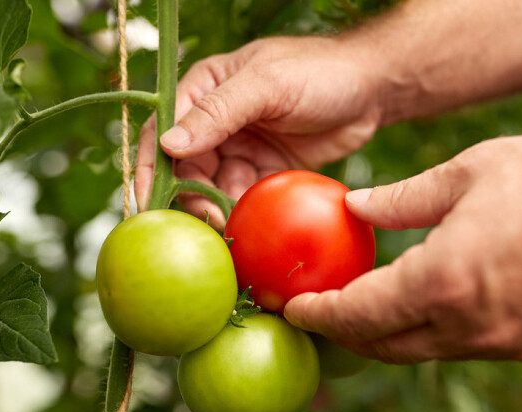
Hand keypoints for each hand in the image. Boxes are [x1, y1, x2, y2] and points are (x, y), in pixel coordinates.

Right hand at [134, 37, 381, 224]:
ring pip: (212, 188)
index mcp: (204, 90)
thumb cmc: (320, 72)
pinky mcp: (265, 172)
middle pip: (183, 168)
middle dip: (189, 198)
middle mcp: (216, 122)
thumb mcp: (267, 85)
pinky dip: (242, 214)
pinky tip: (249, 229)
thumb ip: (218, 113)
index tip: (148, 203)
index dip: (149, 168)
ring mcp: (240, 148)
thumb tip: (168, 144)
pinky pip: (242, 199)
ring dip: (216, 210)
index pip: (160, 131)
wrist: (373, 90)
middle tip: (208, 223)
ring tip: (230, 230)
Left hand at [284, 124, 521, 362]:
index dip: (321, 316)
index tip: (296, 310)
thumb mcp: (468, 172)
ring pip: (429, 352)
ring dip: (395, 336)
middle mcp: (471, 326)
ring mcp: (509, 342)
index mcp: (443, 282)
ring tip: (375, 307)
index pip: (360, 316)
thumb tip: (355, 208)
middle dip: (351, 334)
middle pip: (388, 348)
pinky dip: (440, 332)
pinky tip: (438, 303)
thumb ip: (402, 200)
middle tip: (327, 312)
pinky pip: (471, 347)